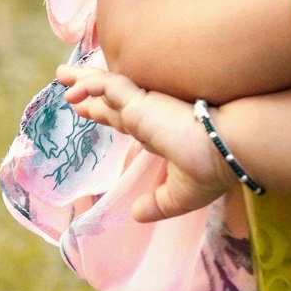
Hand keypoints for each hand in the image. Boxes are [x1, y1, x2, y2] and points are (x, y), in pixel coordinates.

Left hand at [55, 65, 237, 221]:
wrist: (228, 152)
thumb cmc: (213, 171)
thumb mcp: (179, 195)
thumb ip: (156, 204)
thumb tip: (135, 216)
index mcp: (158, 132)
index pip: (126, 118)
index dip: (106, 112)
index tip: (87, 108)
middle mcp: (150, 115)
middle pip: (111, 99)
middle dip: (88, 91)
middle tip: (67, 81)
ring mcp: (146, 106)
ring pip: (107, 87)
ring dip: (83, 80)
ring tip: (61, 75)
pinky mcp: (143, 101)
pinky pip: (110, 86)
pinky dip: (91, 85)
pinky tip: (73, 89)